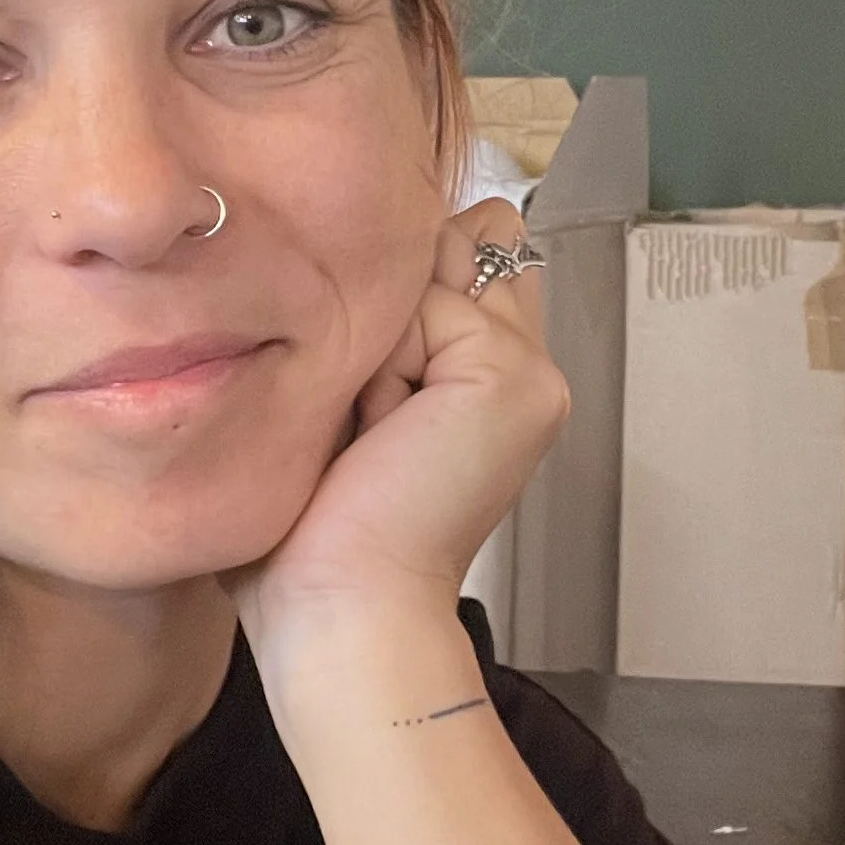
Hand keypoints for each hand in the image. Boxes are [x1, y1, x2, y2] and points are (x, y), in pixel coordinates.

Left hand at [232, 201, 567, 677]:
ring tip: (373, 421)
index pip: (455, 248)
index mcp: (485, 371)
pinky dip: (385, 361)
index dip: (392, 291)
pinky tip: (386, 429)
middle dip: (390, 297)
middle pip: (455, 238)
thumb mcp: (345, 398)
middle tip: (369, 410)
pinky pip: (428, 304)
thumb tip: (377, 246)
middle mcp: (521, 363)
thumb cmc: (318, 535)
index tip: (366, 395)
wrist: (341, 606)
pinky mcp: (511, 375)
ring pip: (435, 259)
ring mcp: (527, 368)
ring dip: (382, 331)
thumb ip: (379, 323)